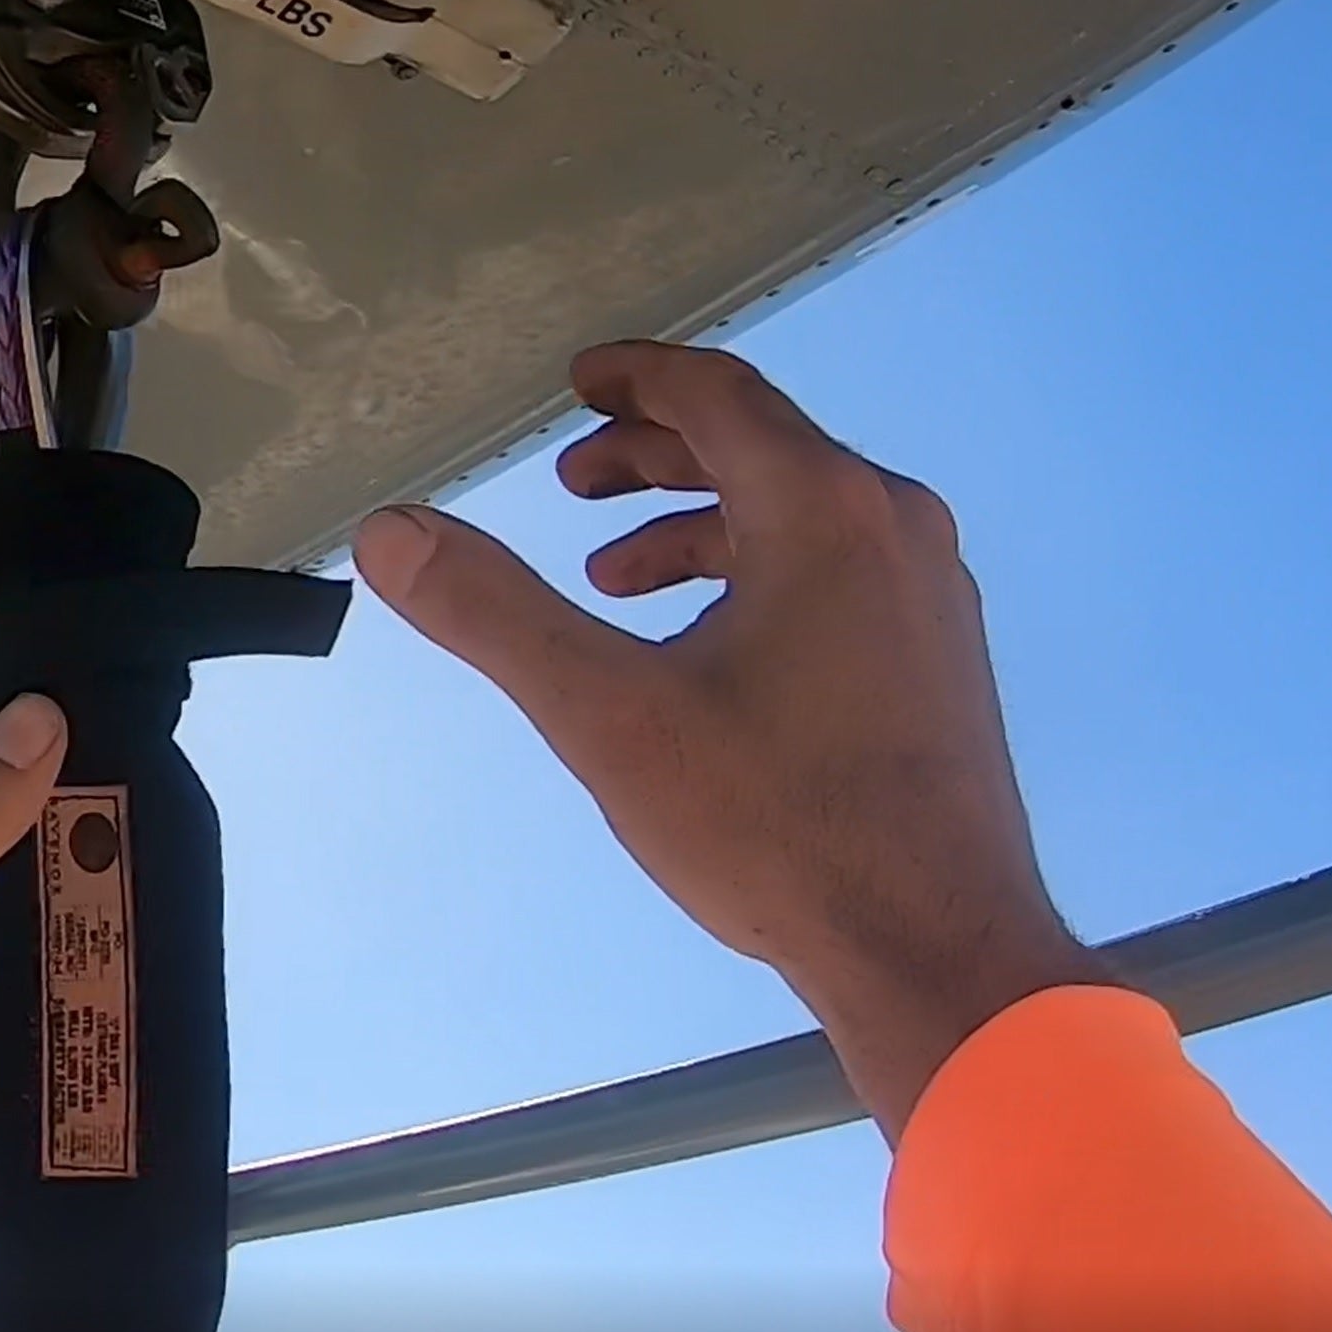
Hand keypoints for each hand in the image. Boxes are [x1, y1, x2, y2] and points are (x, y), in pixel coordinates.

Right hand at [352, 340, 1108, 1137]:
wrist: (939, 953)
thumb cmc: (776, 825)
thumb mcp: (608, 715)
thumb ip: (495, 612)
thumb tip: (387, 530)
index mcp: (822, 509)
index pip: (717, 393)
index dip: (635, 378)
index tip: (575, 384)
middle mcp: (893, 526)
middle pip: (763, 445)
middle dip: (656, 455)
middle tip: (569, 481)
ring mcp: (932, 595)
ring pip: (802, 515)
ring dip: (700, 524)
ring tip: (614, 579)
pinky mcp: (943, 661)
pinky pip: (838, 573)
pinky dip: (757, 576)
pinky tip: (704, 654)